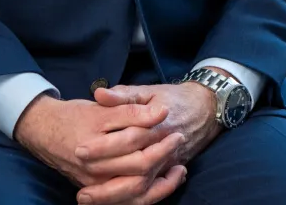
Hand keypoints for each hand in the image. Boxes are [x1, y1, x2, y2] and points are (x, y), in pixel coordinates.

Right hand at [13, 94, 185, 204]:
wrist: (45, 132)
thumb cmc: (74, 116)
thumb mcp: (100, 107)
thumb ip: (129, 108)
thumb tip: (160, 111)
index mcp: (95, 142)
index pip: (134, 138)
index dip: (155, 128)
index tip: (170, 116)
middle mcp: (95, 167)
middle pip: (138, 167)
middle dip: (163, 153)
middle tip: (178, 138)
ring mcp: (96, 183)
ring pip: (136, 189)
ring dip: (162, 180)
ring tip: (179, 166)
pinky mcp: (99, 191)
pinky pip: (129, 200)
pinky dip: (152, 193)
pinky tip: (168, 180)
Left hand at [77, 82, 223, 203]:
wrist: (206, 108)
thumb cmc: (173, 98)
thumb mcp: (149, 91)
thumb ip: (124, 95)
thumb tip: (99, 94)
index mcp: (157, 125)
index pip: (129, 139)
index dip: (104, 146)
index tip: (80, 151)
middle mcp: (163, 148)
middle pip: (135, 171)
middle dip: (106, 182)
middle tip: (80, 187)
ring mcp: (168, 163)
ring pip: (143, 188)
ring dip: (114, 196)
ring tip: (87, 197)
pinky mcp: (168, 171)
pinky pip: (150, 193)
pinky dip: (130, 200)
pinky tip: (109, 201)